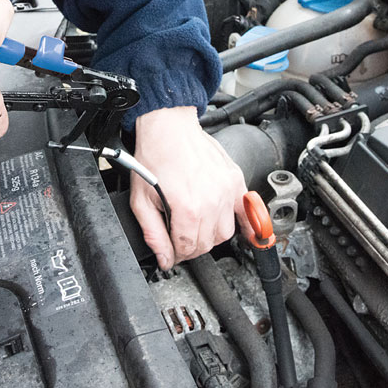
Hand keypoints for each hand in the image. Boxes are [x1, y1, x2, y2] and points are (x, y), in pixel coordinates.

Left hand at [130, 106, 245, 268]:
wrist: (169, 128)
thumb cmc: (154, 156)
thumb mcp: (141, 200)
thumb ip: (153, 234)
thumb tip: (164, 259)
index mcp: (187, 208)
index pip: (187, 248)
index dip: (176, 255)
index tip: (170, 252)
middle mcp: (211, 201)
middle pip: (206, 244)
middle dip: (190, 247)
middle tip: (179, 239)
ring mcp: (226, 191)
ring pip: (225, 233)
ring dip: (210, 237)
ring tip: (197, 228)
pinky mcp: (235, 181)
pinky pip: (246, 212)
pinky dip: (245, 225)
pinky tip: (244, 232)